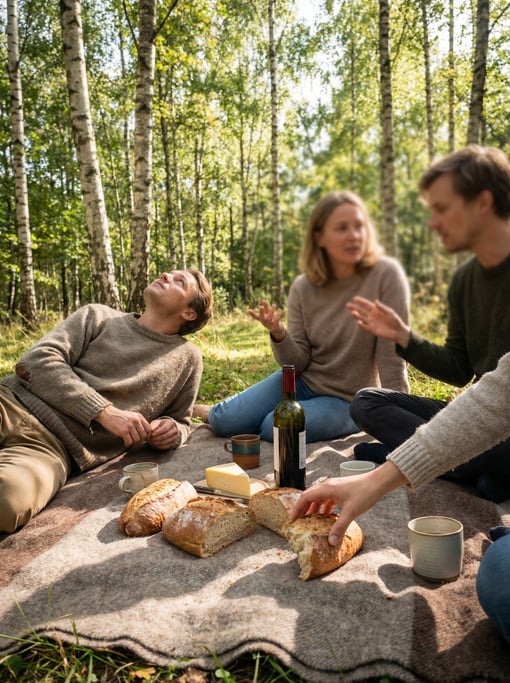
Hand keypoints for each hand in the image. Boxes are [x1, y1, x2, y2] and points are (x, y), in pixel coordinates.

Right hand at [95, 405, 151, 446]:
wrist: (108, 414)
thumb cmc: (120, 416)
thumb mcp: (132, 415)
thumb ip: (139, 422)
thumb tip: (146, 432)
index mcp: (139, 417)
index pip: (149, 429)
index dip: (147, 436)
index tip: (143, 438)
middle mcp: (136, 421)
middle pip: (144, 436)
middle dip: (140, 440)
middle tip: (135, 441)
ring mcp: (130, 426)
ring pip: (137, 440)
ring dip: (134, 443)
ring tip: (130, 442)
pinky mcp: (123, 431)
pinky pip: (130, 442)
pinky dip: (128, 444)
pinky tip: (125, 443)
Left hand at [148, 417, 178, 449]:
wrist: (167, 428)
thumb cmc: (160, 425)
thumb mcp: (157, 422)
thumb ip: (154, 425)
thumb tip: (152, 430)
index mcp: (171, 423)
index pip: (165, 428)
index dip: (158, 432)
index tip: (152, 434)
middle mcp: (175, 430)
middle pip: (166, 435)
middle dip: (156, 438)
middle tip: (150, 439)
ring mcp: (175, 437)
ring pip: (166, 442)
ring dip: (157, 442)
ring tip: (151, 442)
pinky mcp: (173, 442)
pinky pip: (166, 446)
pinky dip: (159, 446)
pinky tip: (155, 444)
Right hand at [247, 300, 285, 340]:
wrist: (277, 330)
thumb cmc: (271, 320)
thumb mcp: (267, 313)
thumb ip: (266, 307)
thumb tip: (263, 300)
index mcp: (262, 319)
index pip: (255, 316)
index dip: (252, 314)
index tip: (248, 310)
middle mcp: (264, 322)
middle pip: (261, 318)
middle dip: (261, 312)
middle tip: (261, 307)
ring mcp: (269, 325)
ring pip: (269, 318)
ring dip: (271, 311)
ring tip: (274, 305)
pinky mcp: (275, 326)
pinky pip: (277, 320)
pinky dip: (278, 314)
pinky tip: (280, 309)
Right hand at [290, 462, 406, 544]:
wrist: (378, 482)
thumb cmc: (365, 492)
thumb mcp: (351, 512)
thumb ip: (339, 527)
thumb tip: (330, 541)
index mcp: (326, 488)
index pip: (305, 498)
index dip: (297, 509)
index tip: (292, 520)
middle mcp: (328, 486)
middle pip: (310, 497)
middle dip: (303, 510)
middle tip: (299, 523)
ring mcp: (335, 488)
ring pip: (319, 499)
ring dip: (314, 510)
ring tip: (312, 522)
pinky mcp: (341, 491)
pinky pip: (328, 500)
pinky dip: (324, 509)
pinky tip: (328, 518)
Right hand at [346, 296, 409, 346]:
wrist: (398, 332)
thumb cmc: (395, 321)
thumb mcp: (390, 312)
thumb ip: (382, 307)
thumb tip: (375, 301)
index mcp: (376, 310)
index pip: (367, 305)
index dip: (361, 301)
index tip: (354, 298)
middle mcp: (372, 316)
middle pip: (361, 311)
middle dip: (354, 308)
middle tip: (347, 305)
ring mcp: (372, 323)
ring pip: (361, 318)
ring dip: (357, 316)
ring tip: (353, 313)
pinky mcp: (372, 330)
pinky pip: (365, 327)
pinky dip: (361, 325)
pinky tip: (358, 322)